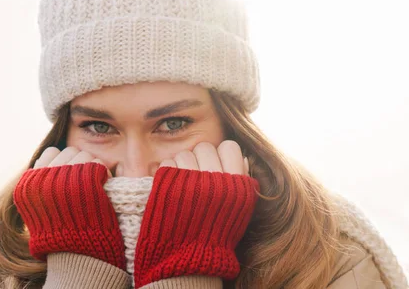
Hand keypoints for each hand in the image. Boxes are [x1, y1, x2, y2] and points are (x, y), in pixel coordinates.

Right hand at [13, 147, 125, 269]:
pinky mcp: (85, 180)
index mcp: (29, 183)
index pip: (50, 152)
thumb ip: (40, 183)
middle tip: (84, 180)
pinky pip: (97, 164)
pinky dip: (103, 173)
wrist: (75, 255)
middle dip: (79, 163)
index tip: (69, 176)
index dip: (63, 162)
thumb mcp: (37, 208)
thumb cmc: (59, 233)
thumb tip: (51, 158)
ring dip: (92, 166)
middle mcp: (43, 178)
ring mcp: (64, 177)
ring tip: (92, 185)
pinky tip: (101, 186)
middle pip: (69, 150)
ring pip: (85, 154)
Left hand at [134, 140, 258, 287]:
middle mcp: (215, 180)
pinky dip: (167, 173)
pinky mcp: (167, 184)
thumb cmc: (215, 236)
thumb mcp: (239, 211)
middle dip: (199, 158)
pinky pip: (167, 162)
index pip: (230, 146)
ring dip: (182, 166)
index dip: (221, 154)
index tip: (216, 166)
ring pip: (185, 153)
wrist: (188, 260)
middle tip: (196, 176)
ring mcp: (190, 180)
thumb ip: (241, 182)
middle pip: (204, 147)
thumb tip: (239, 156)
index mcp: (236, 185)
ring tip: (183, 187)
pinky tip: (171, 190)